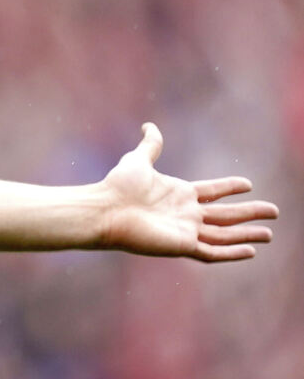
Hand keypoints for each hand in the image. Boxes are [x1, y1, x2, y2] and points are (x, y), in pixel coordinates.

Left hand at [101, 123, 277, 261]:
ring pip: (224, 235)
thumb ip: (151, 145)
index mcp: (180, 194)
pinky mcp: (182, 246)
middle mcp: (186, 213)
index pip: (213, 191)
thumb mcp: (138, 160)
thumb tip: (149, 125)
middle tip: (274, 211)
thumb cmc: (117, 186)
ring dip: (247, 234)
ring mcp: (185, 231)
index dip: (230, 188)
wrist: (104, 209)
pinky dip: (231, 253)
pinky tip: (250, 252)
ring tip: (269, 234)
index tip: (248, 184)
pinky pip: (212, 252)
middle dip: (250, 213)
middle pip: (226, 214)